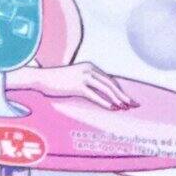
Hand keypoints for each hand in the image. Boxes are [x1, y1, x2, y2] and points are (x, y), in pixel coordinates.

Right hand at [21, 61, 136, 110]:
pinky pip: (94, 95)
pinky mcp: (77, 86)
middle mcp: (90, 70)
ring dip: (117, 100)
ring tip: (124, 108)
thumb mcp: (76, 78)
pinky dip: (104, 102)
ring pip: (105, 89)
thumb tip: (101, 94)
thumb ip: (88, 82)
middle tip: (133, 105)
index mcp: (91, 67)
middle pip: (111, 84)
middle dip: (123, 95)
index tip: (129, 100)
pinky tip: (112, 108)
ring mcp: (83, 77)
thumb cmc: (58, 80)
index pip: (110, 80)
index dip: (121, 91)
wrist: (41, 78)